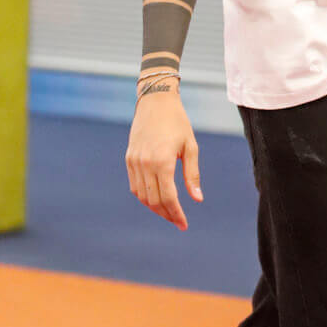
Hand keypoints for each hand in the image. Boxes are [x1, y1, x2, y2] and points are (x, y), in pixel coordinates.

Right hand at [126, 74, 202, 230]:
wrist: (155, 101)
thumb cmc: (178, 123)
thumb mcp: (190, 147)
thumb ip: (192, 175)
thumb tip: (197, 199)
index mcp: (162, 161)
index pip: (168, 197)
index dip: (176, 214)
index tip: (184, 225)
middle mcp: (145, 164)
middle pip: (154, 200)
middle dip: (166, 214)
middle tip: (178, 221)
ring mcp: (134, 162)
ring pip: (142, 196)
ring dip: (154, 207)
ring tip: (169, 211)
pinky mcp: (129, 158)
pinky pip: (134, 185)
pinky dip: (144, 196)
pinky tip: (156, 197)